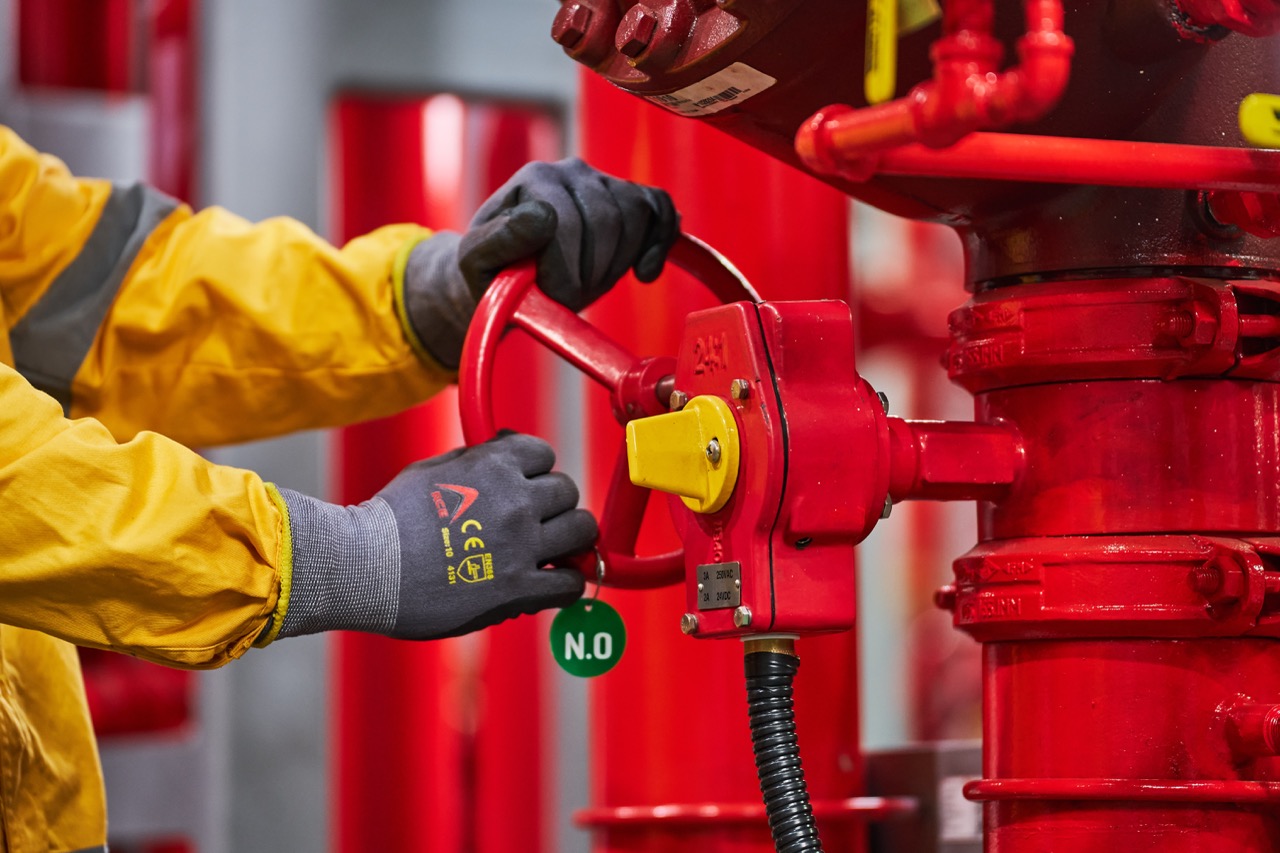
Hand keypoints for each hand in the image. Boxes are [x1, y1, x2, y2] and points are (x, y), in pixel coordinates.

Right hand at [271, 433, 591, 639]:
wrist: (366, 566)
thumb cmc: (390, 520)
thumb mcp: (433, 470)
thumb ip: (476, 460)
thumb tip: (505, 448)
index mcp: (494, 466)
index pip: (543, 454)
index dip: (535, 471)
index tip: (525, 487)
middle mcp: (515, 500)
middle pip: (567, 491)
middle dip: (553, 506)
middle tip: (536, 523)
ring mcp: (521, 545)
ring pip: (582, 531)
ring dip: (569, 540)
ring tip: (551, 552)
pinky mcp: (518, 589)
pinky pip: (571, 583)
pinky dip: (566, 583)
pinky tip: (549, 584)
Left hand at [401, 158, 678, 368]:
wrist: (507, 276)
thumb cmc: (490, 271)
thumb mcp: (475, 263)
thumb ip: (498, 241)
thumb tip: (540, 218)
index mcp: (535, 179)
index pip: (566, 222)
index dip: (564, 271)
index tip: (550, 298)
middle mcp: (571, 170)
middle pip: (605, 220)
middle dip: (591, 272)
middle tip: (569, 298)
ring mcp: (604, 182)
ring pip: (636, 214)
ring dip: (617, 264)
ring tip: (589, 285)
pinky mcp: (630, 199)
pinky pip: (660, 209)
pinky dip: (660, 241)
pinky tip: (643, 272)